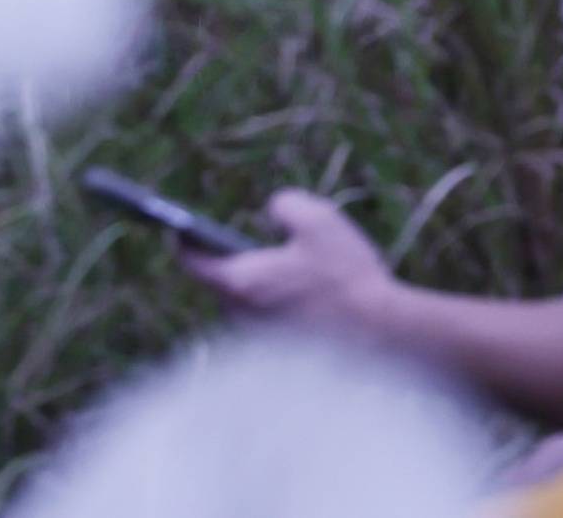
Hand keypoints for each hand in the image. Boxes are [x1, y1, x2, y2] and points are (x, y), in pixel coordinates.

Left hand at [187, 188, 403, 335]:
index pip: (193, 262)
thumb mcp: (318, 221)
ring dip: (264, 290)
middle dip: (237, 265)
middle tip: (258, 246)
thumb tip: (274, 211)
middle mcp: (243, 318)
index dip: (183, 240)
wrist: (383, 339)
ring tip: (295, 272)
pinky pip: (273, 326)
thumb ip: (286, 205)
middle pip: (224, 285)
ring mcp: (262, 341)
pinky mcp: (284, 357)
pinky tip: (314, 300)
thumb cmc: (346, 279)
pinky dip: (284, 311)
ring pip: (250, 307)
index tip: (179, 227)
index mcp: (241, 283)